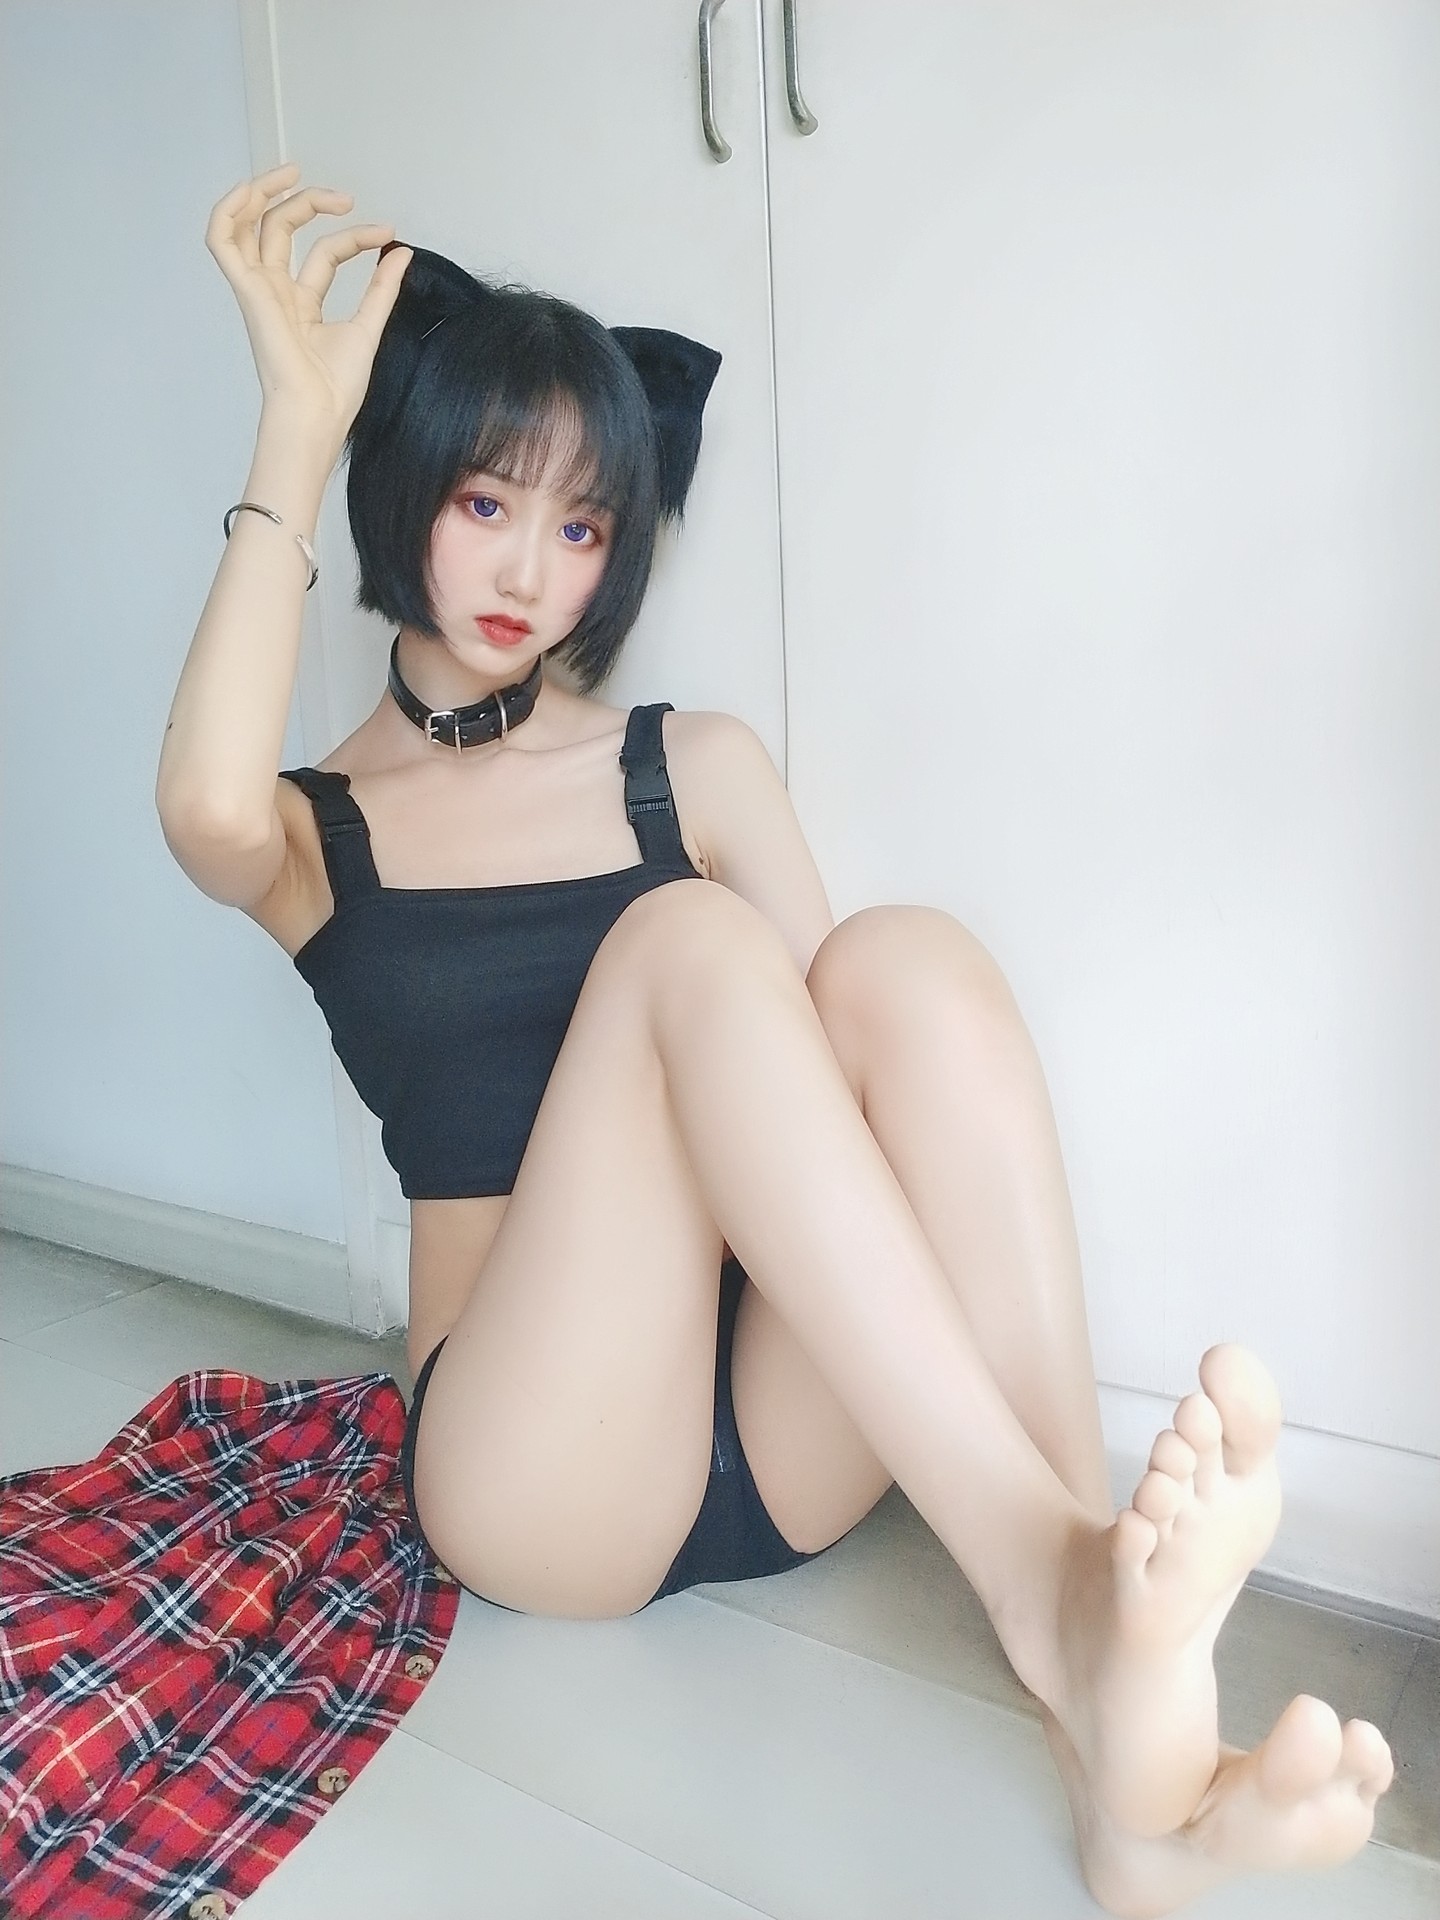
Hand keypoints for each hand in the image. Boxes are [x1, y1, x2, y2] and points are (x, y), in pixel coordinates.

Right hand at [205, 162, 411, 448]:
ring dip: (263, 192)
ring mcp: (259, 290)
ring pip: (247, 225)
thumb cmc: (335, 389)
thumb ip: (382, 287)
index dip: (355, 236)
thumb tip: (400, 251)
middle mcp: (275, 292)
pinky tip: (253, 189)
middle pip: (282, 229)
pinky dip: (228, 209)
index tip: (387, 234)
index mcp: (301, 303)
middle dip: (311, 202)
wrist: (317, 414)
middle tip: (347, 198)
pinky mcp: (247, 290)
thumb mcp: (368, 326)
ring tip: (292, 173)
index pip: (324, 252)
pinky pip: (221, 240)